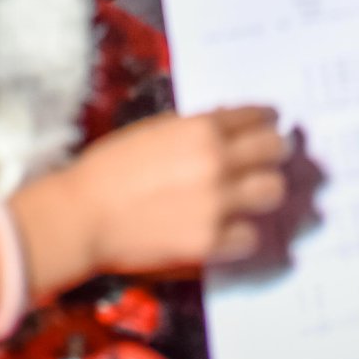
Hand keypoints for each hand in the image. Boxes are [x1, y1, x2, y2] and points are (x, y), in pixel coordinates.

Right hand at [19, 107, 319, 287]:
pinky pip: (250, 236)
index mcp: (202, 128)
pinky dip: (242, 233)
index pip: (256, 116)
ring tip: (253, 195)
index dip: (267, 118)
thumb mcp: (155, 129)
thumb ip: (195, 127)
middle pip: (275, 151)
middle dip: (275, 152)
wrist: (83, 216)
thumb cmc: (111, 166)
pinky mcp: (210, 242)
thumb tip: (227, 124)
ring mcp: (217, 203)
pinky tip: (230, 231)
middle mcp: (217, 161)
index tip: (272, 122)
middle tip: (270, 158)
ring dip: (264, 191)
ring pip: (272, 191)